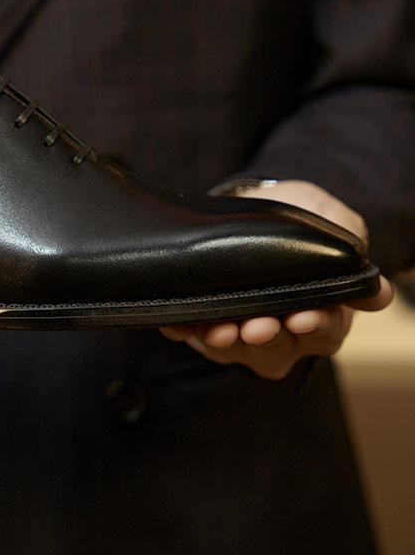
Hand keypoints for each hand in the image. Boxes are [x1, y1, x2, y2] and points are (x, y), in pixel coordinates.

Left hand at [159, 180, 393, 379]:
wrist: (249, 206)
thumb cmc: (296, 218)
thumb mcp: (328, 221)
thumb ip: (347, 250)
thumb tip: (377, 293)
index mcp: (320, 314)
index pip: (323, 331)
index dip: (315, 326)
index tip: (302, 318)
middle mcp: (281, 333)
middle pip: (277, 347)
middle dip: (265, 336)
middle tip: (257, 326)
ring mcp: (241, 334)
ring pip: (233, 348)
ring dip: (224, 339)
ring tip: (220, 328)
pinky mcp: (203, 325)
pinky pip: (190, 333)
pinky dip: (183, 329)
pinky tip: (177, 323)